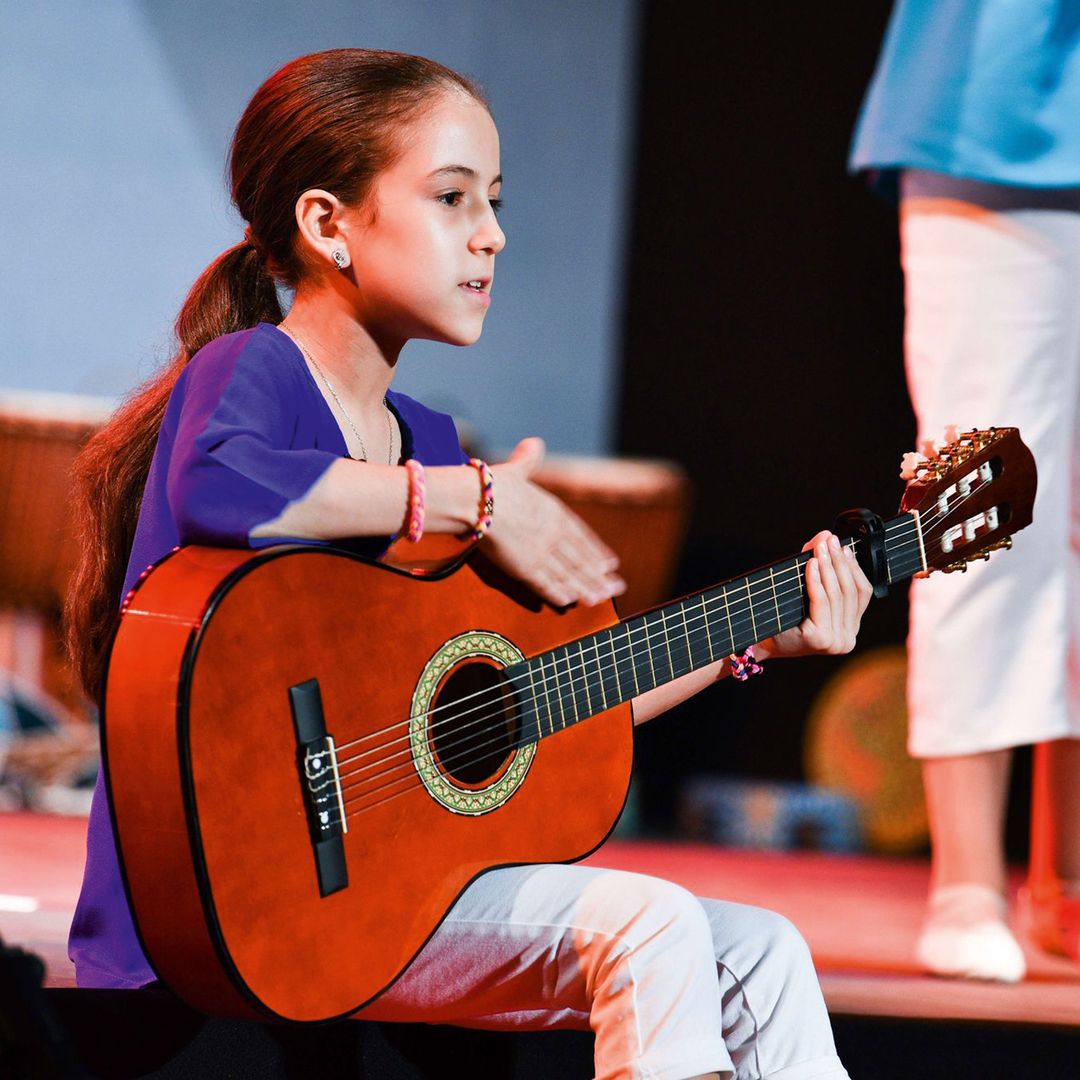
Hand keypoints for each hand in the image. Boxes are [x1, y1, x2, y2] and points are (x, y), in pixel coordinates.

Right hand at [484, 438, 626, 607]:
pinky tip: (569, 601)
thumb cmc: (493, 484)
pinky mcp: (525, 569)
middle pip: (581, 560)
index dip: (597, 551)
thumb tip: (534, 443)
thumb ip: (528, 461)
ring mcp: (542, 553)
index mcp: (554, 512)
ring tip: (600, 599)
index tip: (611, 563)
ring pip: (569, 575)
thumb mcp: (516, 470)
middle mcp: (554, 534)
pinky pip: (546, 585)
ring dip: (587, 589)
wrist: (477, 501)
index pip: (582, 536)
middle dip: (600, 576)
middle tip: (617, 590)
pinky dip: (559, 594)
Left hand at [759, 531, 872, 659]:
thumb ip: (819, 564)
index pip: (862, 593)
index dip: (854, 567)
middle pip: (849, 592)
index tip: (845, 547)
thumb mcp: (808, 590)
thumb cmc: (785, 616)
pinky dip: (816, 580)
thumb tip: (826, 535)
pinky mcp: (820, 639)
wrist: (761, 641)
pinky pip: (821, 602)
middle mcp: (847, 638)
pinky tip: (812, 564)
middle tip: (831, 541)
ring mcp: (835, 641)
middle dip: (840, 562)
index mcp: (850, 629)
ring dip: (829, 567)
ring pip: (836, 595)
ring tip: (821, 548)